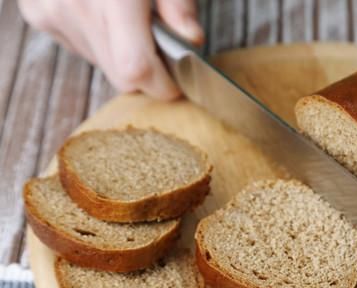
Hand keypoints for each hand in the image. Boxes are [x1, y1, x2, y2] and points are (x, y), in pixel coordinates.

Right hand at [19, 0, 203, 99]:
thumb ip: (180, 5)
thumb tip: (192, 41)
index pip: (135, 69)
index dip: (161, 83)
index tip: (177, 81)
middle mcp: (76, 7)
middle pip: (119, 73)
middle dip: (146, 70)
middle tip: (159, 43)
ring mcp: (51, 12)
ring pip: (100, 62)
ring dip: (121, 51)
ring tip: (126, 14)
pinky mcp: (37, 13)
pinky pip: (78, 44)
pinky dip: (97, 37)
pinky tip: (101, 8)